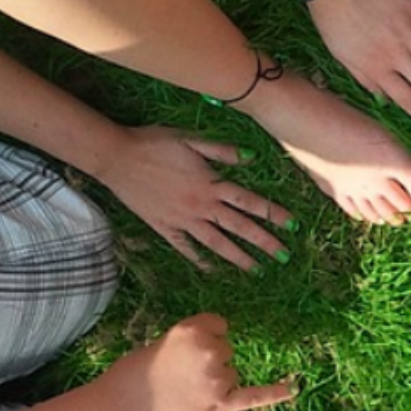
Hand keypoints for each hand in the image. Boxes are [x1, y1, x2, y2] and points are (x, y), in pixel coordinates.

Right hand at [92, 314, 294, 410]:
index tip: (186, 350)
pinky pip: (255, 396)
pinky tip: (293, 388)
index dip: (204, 338)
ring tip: (182, 392)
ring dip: (214, 382)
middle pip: (226, 350)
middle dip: (208, 362)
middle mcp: (210, 350)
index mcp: (193, 328)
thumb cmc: (133, 374)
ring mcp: (217, 379)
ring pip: (231, 374)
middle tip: (177, 376)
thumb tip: (221, 348)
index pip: (219, 325)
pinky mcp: (220, 406)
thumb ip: (194, 343)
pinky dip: (276, 393)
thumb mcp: (163, 343)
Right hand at [94, 126, 292, 271]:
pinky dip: (199, 260)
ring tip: (256, 270)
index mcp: (211, 184)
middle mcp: (201, 206)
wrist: (117, 157)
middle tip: (283, 257)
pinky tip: (212, 269)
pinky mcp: (164, 227)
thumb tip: (252, 158)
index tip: (293, 226)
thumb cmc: (155, 143)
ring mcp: (182, 220)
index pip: (250, 202)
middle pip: (239, 228)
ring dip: (238, 257)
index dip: (273, 214)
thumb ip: (223, 152)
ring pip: (216, 243)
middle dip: (263, 243)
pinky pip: (185, 248)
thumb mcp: (192, 141)